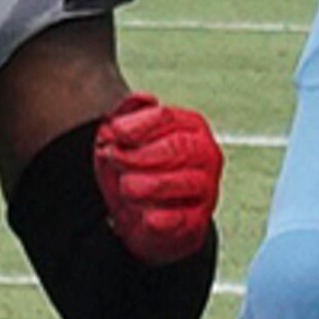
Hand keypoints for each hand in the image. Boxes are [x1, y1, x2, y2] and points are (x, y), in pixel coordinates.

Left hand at [91, 93, 222, 264]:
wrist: (142, 217)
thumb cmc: (136, 171)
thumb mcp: (123, 139)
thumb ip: (128, 113)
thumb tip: (143, 98)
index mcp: (190, 127)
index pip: (166, 117)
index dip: (136, 124)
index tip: (114, 132)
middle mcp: (204, 155)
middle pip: (176, 147)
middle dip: (138, 154)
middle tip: (115, 158)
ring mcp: (205, 188)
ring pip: (179, 182)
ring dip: (143, 185)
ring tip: (126, 187)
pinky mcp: (197, 221)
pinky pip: (177, 219)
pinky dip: (155, 217)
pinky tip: (143, 213)